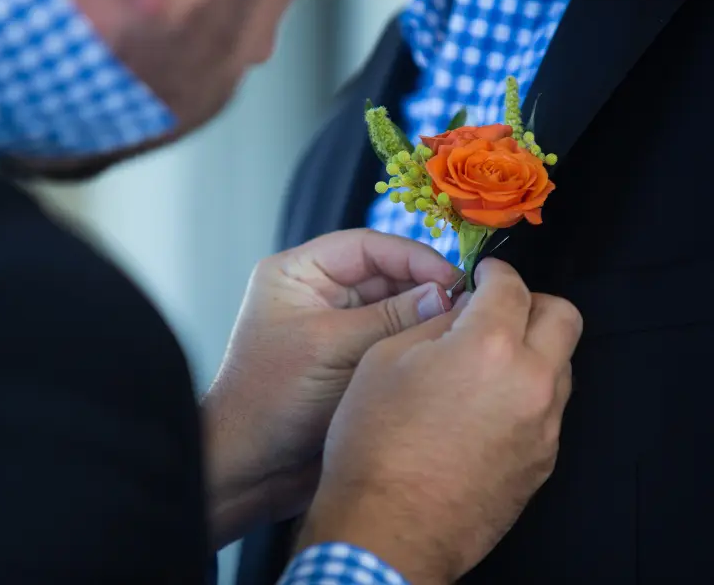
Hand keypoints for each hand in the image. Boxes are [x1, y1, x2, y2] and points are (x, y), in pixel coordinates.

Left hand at [201, 229, 460, 549]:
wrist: (250, 466)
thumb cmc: (269, 401)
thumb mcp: (332, 348)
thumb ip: (390, 317)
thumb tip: (444, 293)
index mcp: (298, 274)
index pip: (366, 246)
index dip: (412, 257)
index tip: (452, 278)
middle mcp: (316, 295)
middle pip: (383, 275)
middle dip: (422, 288)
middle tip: (463, 307)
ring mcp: (334, 328)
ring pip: (391, 308)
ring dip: (421, 318)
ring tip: (456, 330)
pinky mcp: (348, 360)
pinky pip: (389, 341)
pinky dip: (412, 344)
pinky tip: (437, 353)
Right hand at [297, 259, 582, 583]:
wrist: (389, 529)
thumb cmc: (376, 447)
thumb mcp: (384, 360)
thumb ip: (432, 324)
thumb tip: (459, 311)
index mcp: (488, 346)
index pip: (512, 286)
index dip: (496, 271)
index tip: (485, 274)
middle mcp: (530, 381)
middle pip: (563, 316)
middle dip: (532, 302)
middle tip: (500, 308)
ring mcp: (543, 426)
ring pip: (562, 365)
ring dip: (534, 350)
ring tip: (490, 363)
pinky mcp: (543, 462)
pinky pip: (549, 410)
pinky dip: (528, 394)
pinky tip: (488, 408)